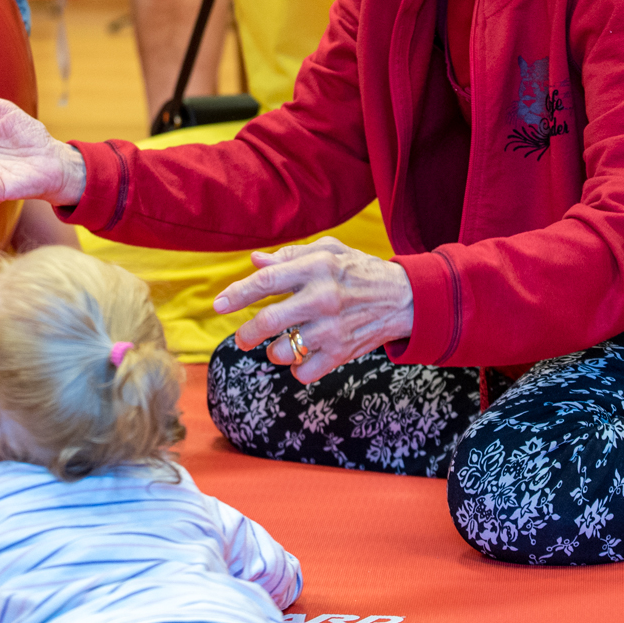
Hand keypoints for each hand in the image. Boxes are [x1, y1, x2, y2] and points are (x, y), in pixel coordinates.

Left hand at [213, 236, 415, 383]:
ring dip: (275, 351)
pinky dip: (298, 368)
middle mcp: (323, 298)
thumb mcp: (329, 251)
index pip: (266, 281)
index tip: (218, 304)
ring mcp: (333, 329)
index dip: (237, 294)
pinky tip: (304, 356)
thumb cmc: (359, 270)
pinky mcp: (342, 353)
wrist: (405, 298)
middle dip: (246, 333)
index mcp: (317, 267)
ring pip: (283, 351)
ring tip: (282, 345)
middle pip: (268, 322)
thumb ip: (289, 256)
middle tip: (242, 338)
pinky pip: (304, 372)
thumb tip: (254, 262)